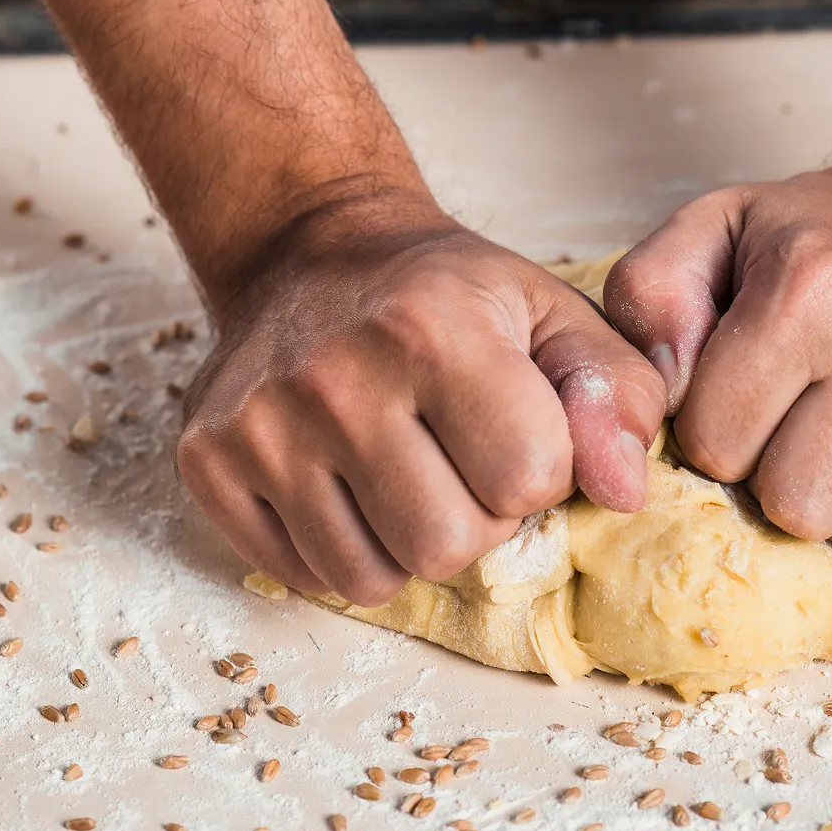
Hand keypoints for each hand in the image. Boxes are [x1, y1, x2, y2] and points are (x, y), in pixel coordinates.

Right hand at [178, 196, 665, 605]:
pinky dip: (342, 551)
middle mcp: (333, 378)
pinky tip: (348, 485)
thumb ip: (617, 393)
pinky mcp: (207, 462)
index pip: (526, 480)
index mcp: (432, 330)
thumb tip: (624, 491)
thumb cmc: (446, 294)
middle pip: (448, 546)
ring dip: (407, 544)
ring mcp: (260, 425)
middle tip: (459, 460)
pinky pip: (305, 576)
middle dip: (476, 518)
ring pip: (372, 579)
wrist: (310, 250)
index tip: (517, 430)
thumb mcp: (554, 311)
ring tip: (405, 474)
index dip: (540, 470)